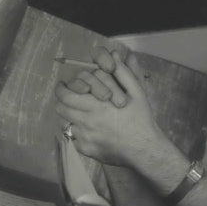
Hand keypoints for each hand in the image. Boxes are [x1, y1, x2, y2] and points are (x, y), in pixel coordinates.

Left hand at [55, 49, 161, 166]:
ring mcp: (85, 138)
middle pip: (61, 108)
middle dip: (62, 100)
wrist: (145, 149)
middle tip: (67, 97)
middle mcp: (87, 122)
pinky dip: (78, 133)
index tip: (63, 85)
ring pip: (65, 123)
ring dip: (69, 116)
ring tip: (78, 113)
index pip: (65, 95)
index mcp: (96, 105)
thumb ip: (124, 73)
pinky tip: (90, 130)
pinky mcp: (87, 150)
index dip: (61, 88)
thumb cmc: (142, 120)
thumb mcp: (138, 93)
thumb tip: (116, 55)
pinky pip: (73, 139)